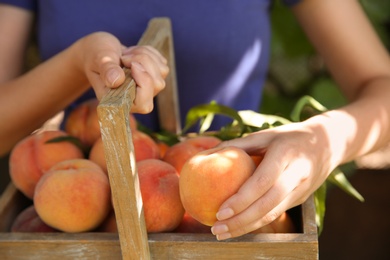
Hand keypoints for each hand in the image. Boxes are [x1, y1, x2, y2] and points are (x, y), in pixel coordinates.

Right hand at [77, 32, 168, 112]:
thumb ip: (106, 69)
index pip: (144, 103)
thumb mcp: (98, 60)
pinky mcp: (154, 75)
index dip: (144, 83)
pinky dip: (150, 53)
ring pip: (162, 72)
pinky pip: (162, 63)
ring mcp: (147, 88)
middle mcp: (136, 98)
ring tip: (126, 54)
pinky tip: (134, 53)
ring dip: (145, 56)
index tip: (132, 65)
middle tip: (124, 57)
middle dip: (143, 63)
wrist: (98, 51)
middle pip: (156, 84)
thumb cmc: (95, 57)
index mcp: (120, 102)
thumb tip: (117, 80)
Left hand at [210, 121, 333, 239]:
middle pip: (268, 204)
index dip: (242, 199)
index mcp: (286, 155)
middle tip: (216, 228)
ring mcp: (301, 190)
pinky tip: (238, 227)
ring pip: (273, 214)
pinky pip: (276, 213)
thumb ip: (239, 144)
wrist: (328, 143)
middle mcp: (296, 175)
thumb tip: (208, 153)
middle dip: (241, 221)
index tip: (220, 211)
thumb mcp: (266, 134)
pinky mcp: (300, 200)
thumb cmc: (289, 137)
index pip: (262, 182)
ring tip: (222, 234)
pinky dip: (256, 223)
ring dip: (247, 227)